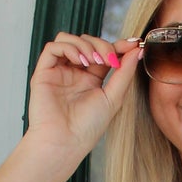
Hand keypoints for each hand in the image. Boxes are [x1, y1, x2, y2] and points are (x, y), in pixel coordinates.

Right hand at [24, 31, 142, 169]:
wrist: (65, 142)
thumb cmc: (88, 127)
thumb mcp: (114, 97)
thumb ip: (124, 72)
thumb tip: (137, 50)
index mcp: (91, 80)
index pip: (103, 52)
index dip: (117, 45)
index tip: (132, 44)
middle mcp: (74, 73)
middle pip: (86, 42)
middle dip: (101, 45)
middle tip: (109, 59)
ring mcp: (58, 71)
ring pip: (68, 40)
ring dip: (85, 45)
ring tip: (93, 61)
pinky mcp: (44, 72)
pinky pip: (53, 47)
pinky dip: (68, 48)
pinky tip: (79, 61)